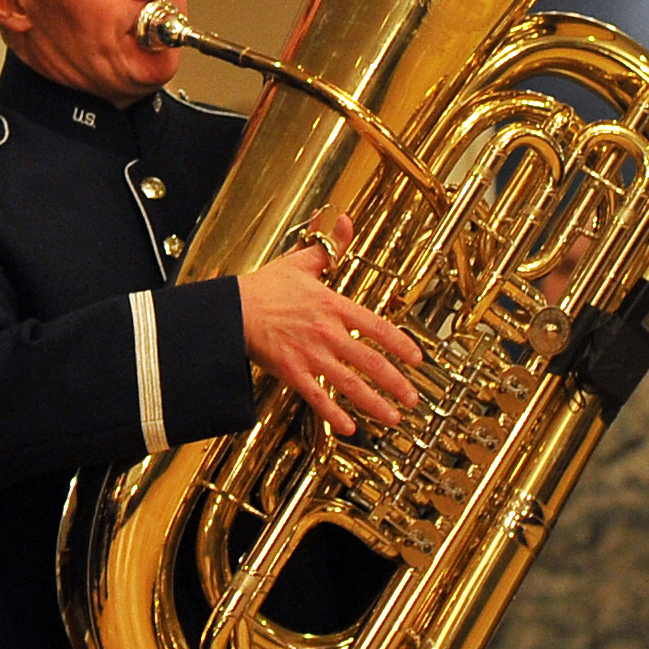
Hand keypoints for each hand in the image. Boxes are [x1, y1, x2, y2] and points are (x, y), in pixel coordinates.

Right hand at [234, 215, 420, 435]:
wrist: (231, 309)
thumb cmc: (264, 287)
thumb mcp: (301, 261)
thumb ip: (329, 245)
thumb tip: (344, 220)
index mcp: (333, 305)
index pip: (376, 326)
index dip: (400, 343)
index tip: (417, 359)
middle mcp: (326, 332)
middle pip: (369, 360)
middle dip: (395, 382)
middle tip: (413, 398)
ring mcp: (310, 354)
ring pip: (349, 383)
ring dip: (374, 403)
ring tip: (394, 418)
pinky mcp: (291, 371)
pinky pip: (317, 396)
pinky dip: (334, 414)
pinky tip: (349, 428)